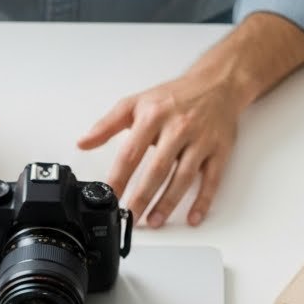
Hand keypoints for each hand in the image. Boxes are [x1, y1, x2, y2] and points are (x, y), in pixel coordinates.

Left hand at [78, 66, 240, 227]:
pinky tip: (193, 218)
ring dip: (168, 203)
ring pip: (184, 177)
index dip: (119, 178)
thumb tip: (83, 142)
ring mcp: (201, 140)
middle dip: (142, 197)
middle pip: (158, 169)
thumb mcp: (136, 103)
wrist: (218, 83)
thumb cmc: (175, 96)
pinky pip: (212, 179)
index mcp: (155, 116)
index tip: (110, 196)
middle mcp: (179, 128)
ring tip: (154, 221)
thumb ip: (107, 125)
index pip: (131, 153)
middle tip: (130, 217)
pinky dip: (203, 201)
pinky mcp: (220, 150)